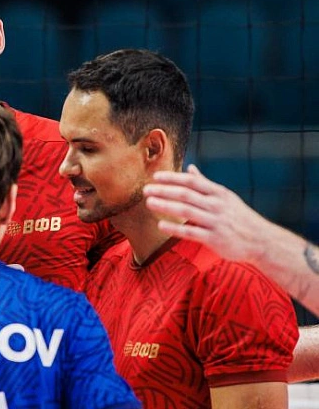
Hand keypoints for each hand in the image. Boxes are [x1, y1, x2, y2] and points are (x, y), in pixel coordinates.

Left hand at [143, 164, 267, 263]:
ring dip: (165, 206)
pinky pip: (190, 232)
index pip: (192, 181)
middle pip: (186, 194)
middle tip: (145, 190)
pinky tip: (160, 225)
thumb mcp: (225, 197)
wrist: (262, 240)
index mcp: (219, 193)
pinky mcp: (214, 238)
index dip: (173, 178)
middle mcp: (216, 205)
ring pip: (186, 211)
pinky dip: (174, 228)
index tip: (155, 177)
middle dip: (164, 191)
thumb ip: (205, 183)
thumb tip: (190, 168)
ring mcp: (215, 222)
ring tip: (149, 203)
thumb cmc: (240, 217)